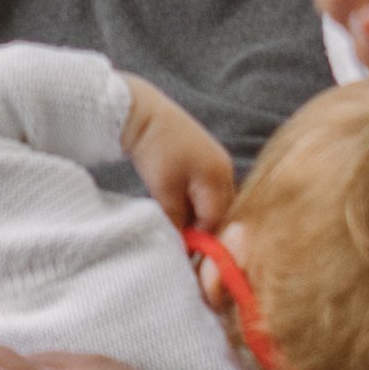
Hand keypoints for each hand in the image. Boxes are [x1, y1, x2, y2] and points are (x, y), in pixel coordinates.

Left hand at [112, 79, 238, 236]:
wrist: (142, 112)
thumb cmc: (154, 149)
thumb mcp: (164, 190)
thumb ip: (177, 220)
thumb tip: (182, 247)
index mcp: (219, 178)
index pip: (216, 221)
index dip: (202, 242)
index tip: (184, 256)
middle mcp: (226, 171)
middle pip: (220, 213)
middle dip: (202, 232)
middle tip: (181, 246)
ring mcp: (218, 164)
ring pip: (213, 203)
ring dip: (198, 219)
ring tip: (177, 229)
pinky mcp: (206, 160)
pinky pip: (207, 192)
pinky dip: (195, 205)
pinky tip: (178, 211)